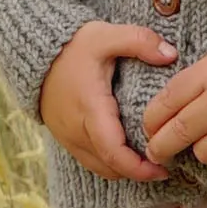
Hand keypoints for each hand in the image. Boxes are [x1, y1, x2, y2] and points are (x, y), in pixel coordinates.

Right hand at [37, 19, 177, 181]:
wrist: (36, 52)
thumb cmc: (72, 46)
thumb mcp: (106, 35)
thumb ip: (139, 41)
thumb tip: (171, 55)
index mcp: (90, 108)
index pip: (114, 152)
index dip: (139, 168)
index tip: (163, 168)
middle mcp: (77, 130)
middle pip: (110, 167)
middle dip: (138, 172)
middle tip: (164, 166)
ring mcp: (68, 137)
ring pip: (100, 167)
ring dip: (124, 170)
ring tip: (148, 161)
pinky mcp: (65, 138)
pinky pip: (91, 160)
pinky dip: (111, 163)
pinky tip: (127, 153)